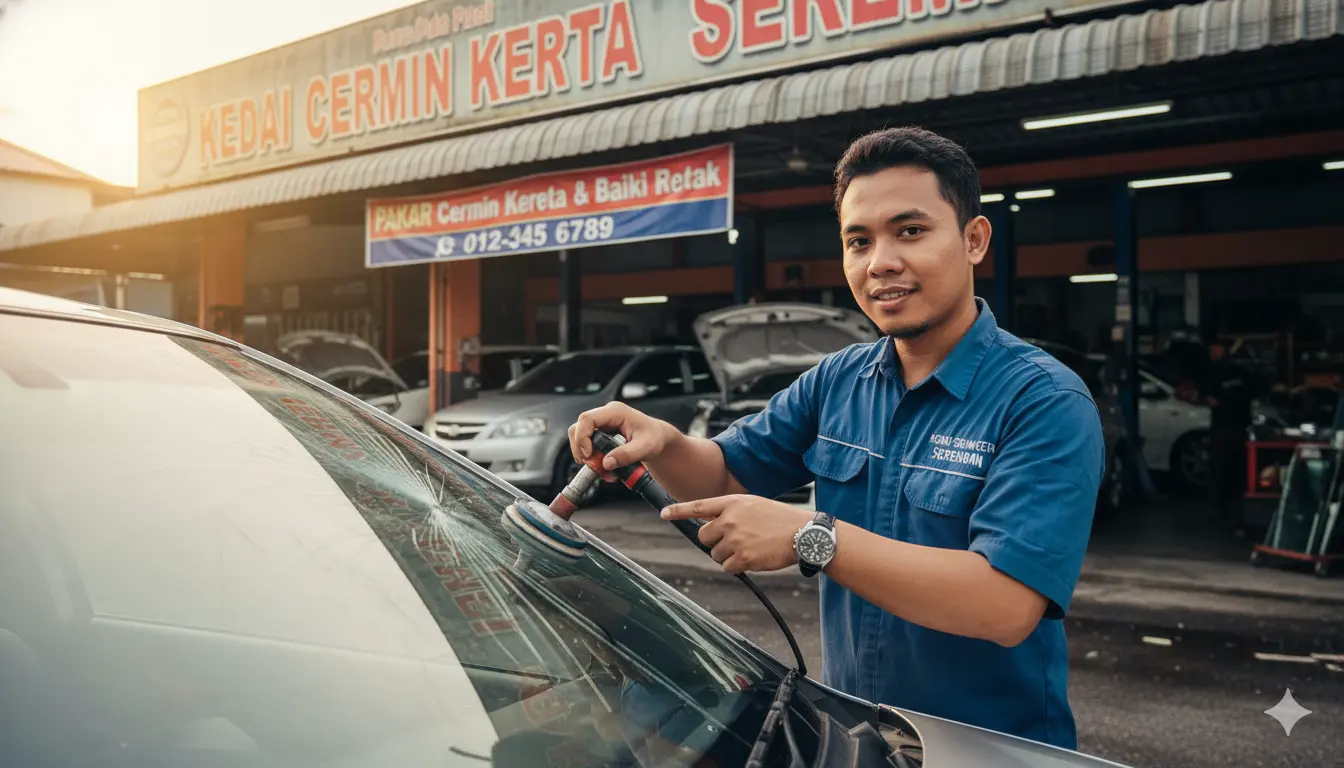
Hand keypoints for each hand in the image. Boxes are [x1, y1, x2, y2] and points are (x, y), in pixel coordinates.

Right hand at [568, 402, 676, 472]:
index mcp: (616, 412)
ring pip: (580, 436)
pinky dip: (592, 457)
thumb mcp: (645, 448)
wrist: (658, 439)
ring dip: (585, 455)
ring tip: (599, 468)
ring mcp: (602, 423)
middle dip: (580, 448)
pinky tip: (603, 467)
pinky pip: (588, 443)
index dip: (582, 437)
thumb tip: (607, 463)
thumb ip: (627, 455)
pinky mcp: (601, 432)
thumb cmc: (654, 438)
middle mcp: (606, 415)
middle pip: (578, 427)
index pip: (587, 419)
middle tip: (590, 464)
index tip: (589, 454)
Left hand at [661, 495, 812, 573]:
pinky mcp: (743, 558)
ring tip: (750, 547)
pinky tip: (753, 557)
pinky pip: (727, 567)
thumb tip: (709, 525)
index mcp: (732, 504)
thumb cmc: (779, 520)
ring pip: (715, 554)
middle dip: (715, 542)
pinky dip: (737, 566)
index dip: (679, 511)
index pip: (699, 506)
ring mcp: (735, 539)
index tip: (664, 514)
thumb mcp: (753, 505)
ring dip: (728, 555)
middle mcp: (730, 519)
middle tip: (735, 541)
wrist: (802, 534)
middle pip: (704, 536)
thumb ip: (730, 512)